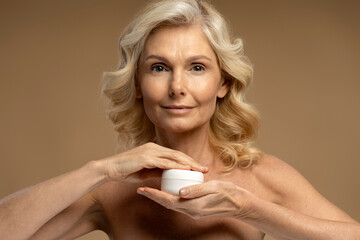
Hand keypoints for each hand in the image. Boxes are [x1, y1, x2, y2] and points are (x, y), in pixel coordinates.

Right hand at [101, 142, 207, 181]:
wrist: (109, 169)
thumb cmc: (126, 171)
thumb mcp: (145, 172)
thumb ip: (157, 172)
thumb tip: (169, 176)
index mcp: (154, 150)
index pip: (175, 155)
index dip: (188, 161)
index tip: (198, 168)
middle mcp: (154, 148)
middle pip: (178, 154)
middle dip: (193, 162)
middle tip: (205, 168)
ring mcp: (150, 151)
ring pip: (174, 157)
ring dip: (188, 163)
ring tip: (199, 169)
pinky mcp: (146, 157)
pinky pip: (164, 162)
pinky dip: (176, 166)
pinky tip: (185, 169)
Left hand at [137, 180, 253, 218]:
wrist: (241, 205)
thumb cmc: (229, 194)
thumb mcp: (214, 188)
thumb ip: (197, 190)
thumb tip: (180, 192)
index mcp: (194, 206)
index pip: (169, 200)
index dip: (155, 195)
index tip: (143, 189)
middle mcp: (191, 211)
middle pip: (167, 204)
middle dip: (153, 196)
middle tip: (141, 189)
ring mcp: (194, 211)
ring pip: (172, 205)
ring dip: (160, 198)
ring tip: (151, 189)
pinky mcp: (197, 209)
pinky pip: (180, 204)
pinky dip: (170, 198)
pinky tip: (168, 191)